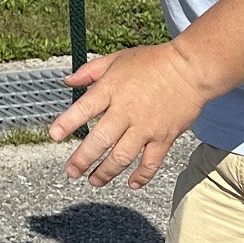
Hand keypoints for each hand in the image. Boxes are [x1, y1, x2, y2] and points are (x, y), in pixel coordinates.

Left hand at [49, 42, 210, 188]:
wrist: (190, 69)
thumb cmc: (152, 61)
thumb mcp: (117, 59)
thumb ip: (90, 71)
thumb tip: (67, 81)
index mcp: (111, 89)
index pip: (84, 108)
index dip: (67, 123)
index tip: (54, 136)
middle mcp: (126, 110)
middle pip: (100, 139)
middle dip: (82, 159)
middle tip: (71, 171)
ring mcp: (146, 127)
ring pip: (122, 156)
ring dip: (106, 172)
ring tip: (93, 181)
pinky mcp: (164, 137)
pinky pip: (151, 162)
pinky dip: (141, 176)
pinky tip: (131, 184)